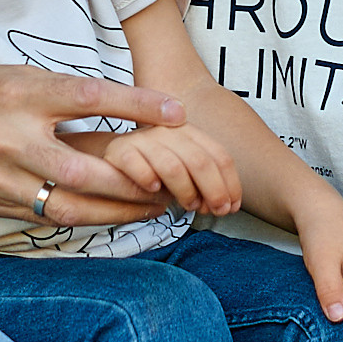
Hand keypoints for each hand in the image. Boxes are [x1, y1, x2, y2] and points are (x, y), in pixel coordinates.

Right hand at [0, 63, 188, 228]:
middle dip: (136, 180)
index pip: (89, 97)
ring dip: (118, 210)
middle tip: (173, 180)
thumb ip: (59, 96)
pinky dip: (83, 218)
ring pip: (69, 204)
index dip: (138, 105)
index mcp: (18, 92)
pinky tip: (111, 216)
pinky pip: (45, 217)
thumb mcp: (14, 75)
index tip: (178, 111)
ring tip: (155, 206)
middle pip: (86, 168)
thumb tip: (118, 110)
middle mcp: (9, 136)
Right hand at [113, 116, 241, 216]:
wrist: (111, 158)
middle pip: (200, 161)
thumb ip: (204, 184)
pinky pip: (137, 167)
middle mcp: (167, 130)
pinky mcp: (118, 151)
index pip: (219, 155)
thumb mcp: (184, 172)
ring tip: (188, 205)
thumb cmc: (153, 169)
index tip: (232, 207)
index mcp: (188, 131)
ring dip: (186, 191)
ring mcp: (143, 138)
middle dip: (214, 190)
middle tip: (216, 211)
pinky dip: (149, 181)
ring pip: (173, 166)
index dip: (230, 184)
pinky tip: (154, 190)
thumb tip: (224, 206)